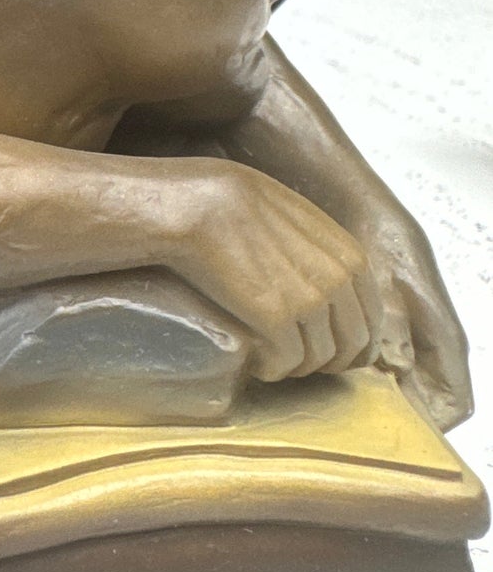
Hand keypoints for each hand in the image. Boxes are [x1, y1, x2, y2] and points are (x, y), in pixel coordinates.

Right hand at [169, 163, 384, 382]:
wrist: (200, 205)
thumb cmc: (239, 203)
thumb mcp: (301, 218)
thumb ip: (325, 253)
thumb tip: (332, 285)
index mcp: (351, 258)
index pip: (371, 319)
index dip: (353, 342)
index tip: (331, 350)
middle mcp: (339, 284)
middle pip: (351, 346)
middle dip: (328, 360)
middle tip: (298, 358)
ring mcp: (310, 304)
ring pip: (317, 359)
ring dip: (295, 365)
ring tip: (270, 355)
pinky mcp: (277, 322)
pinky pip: (285, 363)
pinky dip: (271, 368)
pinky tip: (255, 359)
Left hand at [357, 204, 472, 430]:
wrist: (364, 209)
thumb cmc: (383, 242)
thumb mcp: (387, 284)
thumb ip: (395, 328)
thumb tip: (397, 371)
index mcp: (445, 341)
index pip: (453, 405)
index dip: (429, 428)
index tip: (391, 435)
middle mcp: (434, 349)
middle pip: (426, 405)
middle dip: (396, 419)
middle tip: (353, 425)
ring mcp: (413, 343)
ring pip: (403, 391)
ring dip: (376, 400)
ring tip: (338, 405)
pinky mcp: (389, 335)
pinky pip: (384, 372)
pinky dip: (363, 379)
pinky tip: (331, 375)